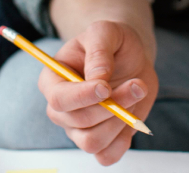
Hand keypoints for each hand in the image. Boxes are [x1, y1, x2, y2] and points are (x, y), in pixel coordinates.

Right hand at [40, 21, 156, 165]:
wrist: (130, 56)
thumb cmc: (111, 42)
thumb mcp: (105, 32)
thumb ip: (99, 51)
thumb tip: (98, 79)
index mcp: (53, 80)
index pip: (58, 99)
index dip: (82, 96)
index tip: (106, 86)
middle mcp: (62, 109)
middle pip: (78, 122)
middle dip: (111, 106)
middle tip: (136, 84)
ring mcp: (78, 128)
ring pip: (92, 142)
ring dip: (120, 121)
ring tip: (136, 93)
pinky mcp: (100, 140)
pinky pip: (106, 156)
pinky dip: (122, 141)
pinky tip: (132, 117)